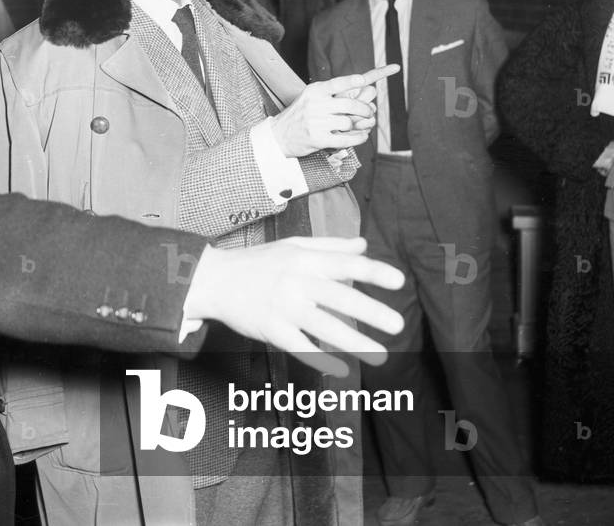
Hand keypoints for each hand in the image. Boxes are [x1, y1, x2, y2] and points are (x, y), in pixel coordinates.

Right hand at [184, 236, 404, 376]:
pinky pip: (301, 348)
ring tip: (381, 355)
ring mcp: (283, 308)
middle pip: (339, 297)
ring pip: (324, 327)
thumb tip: (363, 244)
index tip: (398, 281)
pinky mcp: (272, 330)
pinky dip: (321, 359)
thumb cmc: (259, 261)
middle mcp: (295, 282)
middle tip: (398, 325)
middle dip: (371, 312)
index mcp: (303, 258)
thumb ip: (329, 246)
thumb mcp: (292, 246)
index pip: (344, 263)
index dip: (373, 271)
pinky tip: (341, 369)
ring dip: (355, 343)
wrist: (215, 280)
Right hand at [271, 65, 399, 153]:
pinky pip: (345, 139)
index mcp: (313, 92)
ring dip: (358, 125)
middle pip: (348, 104)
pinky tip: (361, 136)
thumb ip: (330, 92)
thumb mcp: (309, 97)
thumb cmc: (300, 115)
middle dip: (364, 109)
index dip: (351, 81)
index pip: (335, 83)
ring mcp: (315, 123)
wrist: (279, 135)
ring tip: (360, 126)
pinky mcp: (318, 139)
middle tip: (369, 112)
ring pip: (348, 123)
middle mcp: (314, 105)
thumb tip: (360, 86)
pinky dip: (358, 138)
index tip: (363, 80)